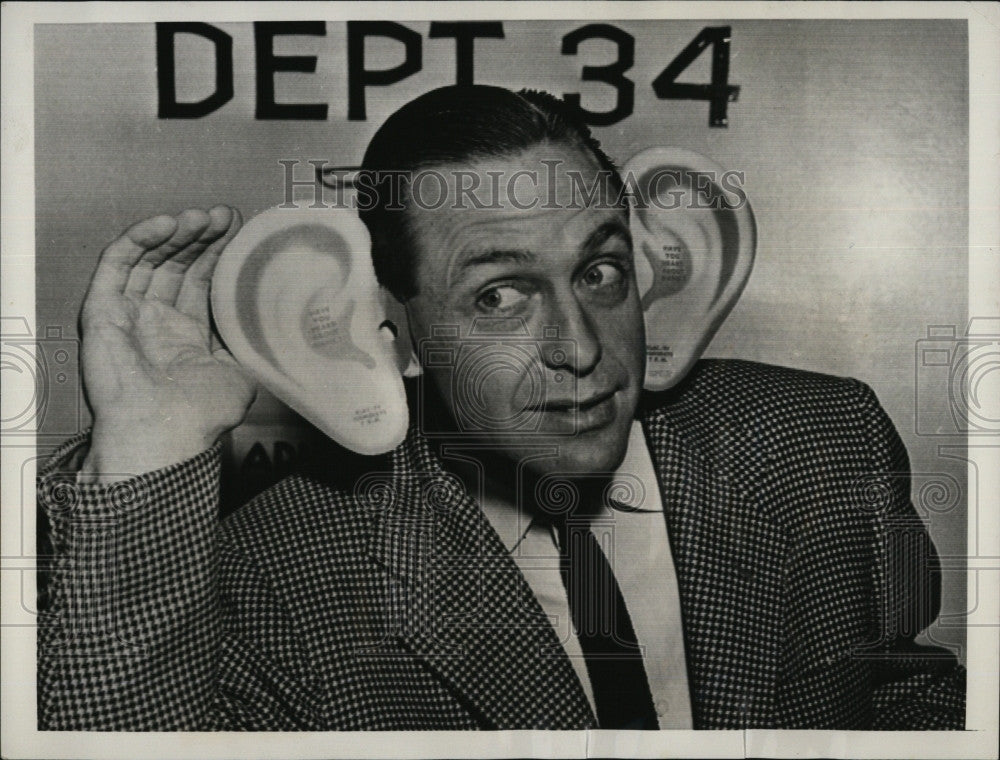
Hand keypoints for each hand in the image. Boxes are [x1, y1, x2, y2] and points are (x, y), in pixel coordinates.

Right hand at [80, 206, 256, 478]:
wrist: (163, 432)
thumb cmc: (202, 414)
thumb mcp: (242, 373)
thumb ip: (248, 341)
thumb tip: (270, 314)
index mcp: (187, 335)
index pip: (200, 281)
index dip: (218, 253)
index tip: (239, 228)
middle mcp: (156, 322)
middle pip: (177, 265)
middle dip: (201, 238)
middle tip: (224, 215)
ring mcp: (129, 315)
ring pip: (148, 259)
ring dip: (175, 233)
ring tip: (202, 216)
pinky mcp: (102, 311)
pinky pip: (116, 265)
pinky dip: (139, 239)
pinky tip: (167, 223)